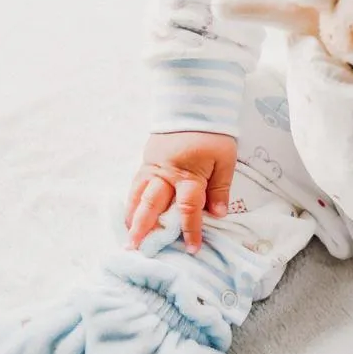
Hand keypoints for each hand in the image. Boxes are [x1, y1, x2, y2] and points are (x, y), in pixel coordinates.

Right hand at [126, 132, 236, 251]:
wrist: (193, 105)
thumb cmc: (212, 134)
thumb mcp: (225, 160)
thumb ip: (220, 188)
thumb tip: (218, 214)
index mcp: (188, 174)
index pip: (188, 208)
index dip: (190, 230)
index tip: (192, 248)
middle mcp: (165, 174)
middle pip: (152, 205)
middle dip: (144, 228)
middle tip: (135, 248)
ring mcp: (152, 167)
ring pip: (138, 195)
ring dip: (132, 217)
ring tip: (127, 237)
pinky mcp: (146, 161)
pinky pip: (136, 185)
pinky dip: (131, 201)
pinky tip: (129, 215)